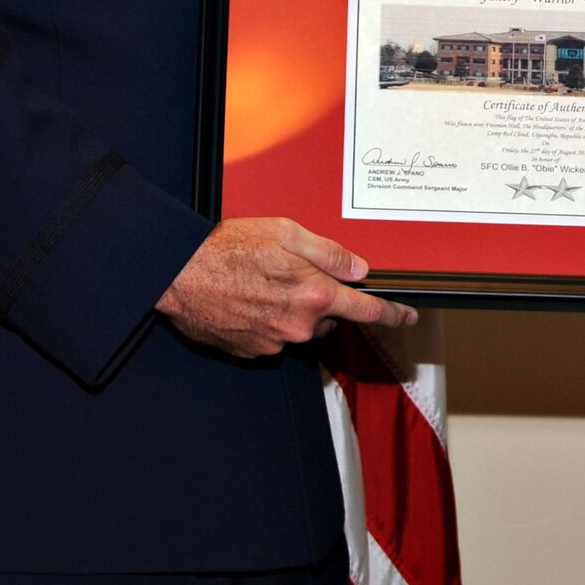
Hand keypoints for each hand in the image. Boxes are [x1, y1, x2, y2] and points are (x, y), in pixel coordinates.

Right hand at [158, 216, 417, 358]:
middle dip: (319, 299)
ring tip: (261, 283)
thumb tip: (359, 267)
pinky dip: (266, 319)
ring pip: (299, 327)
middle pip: (328, 317)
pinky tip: (247, 299)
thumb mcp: (286, 233)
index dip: (392, 314)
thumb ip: (328, 253)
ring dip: (291, 309)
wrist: (178, 273)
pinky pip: (272, 336)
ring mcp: (273, 342)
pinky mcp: (251, 351)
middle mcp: (297, 325)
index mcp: (313, 295)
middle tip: (290, 273)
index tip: (407, 317)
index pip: (366, 310)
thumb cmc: (227, 248)